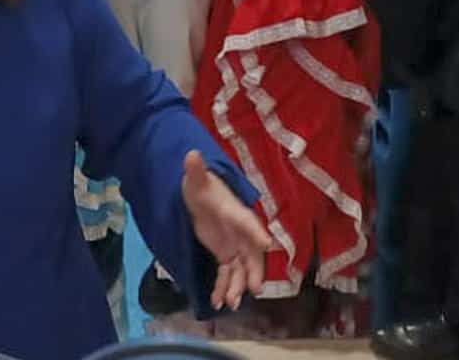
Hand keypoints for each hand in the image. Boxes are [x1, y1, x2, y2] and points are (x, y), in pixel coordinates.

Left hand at [180, 150, 272, 310]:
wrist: (200, 196)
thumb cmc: (201, 186)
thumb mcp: (195, 180)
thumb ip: (195, 171)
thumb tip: (191, 154)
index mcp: (236, 212)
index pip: (248, 221)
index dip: (257, 231)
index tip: (267, 243)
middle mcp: (240, 231)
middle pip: (251, 253)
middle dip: (253, 271)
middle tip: (254, 288)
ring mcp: (234, 245)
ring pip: (240, 268)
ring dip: (236, 285)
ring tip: (230, 303)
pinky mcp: (225, 254)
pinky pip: (227, 274)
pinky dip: (223, 287)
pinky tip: (217, 302)